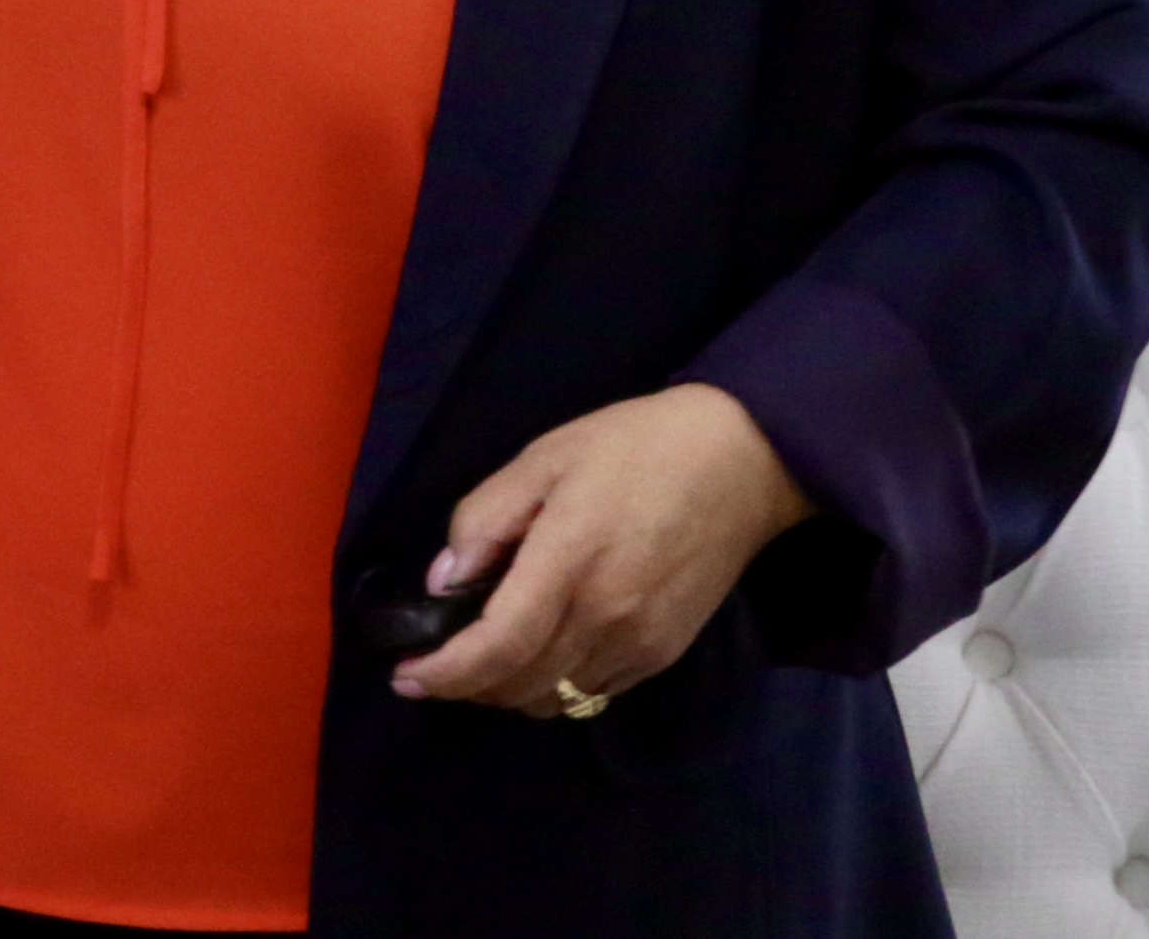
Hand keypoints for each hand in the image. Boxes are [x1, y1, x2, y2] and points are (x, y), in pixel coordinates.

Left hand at [393, 384, 813, 719]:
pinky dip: (554, 686)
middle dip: (466, 686)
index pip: (496, 647)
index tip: (406, 676)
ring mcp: (639, 642)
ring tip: (487, 657)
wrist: (741, 461)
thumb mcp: (545, 457)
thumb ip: (485, 518)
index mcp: (569, 560)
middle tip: (438, 661)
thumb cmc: (635, 447)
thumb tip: (445, 583)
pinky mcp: (663, 654)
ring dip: (509, 691)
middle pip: (518, 686)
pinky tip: (544, 651)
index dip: (444, 674)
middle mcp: (605, 615)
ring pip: (554, 700)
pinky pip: (592, 694)